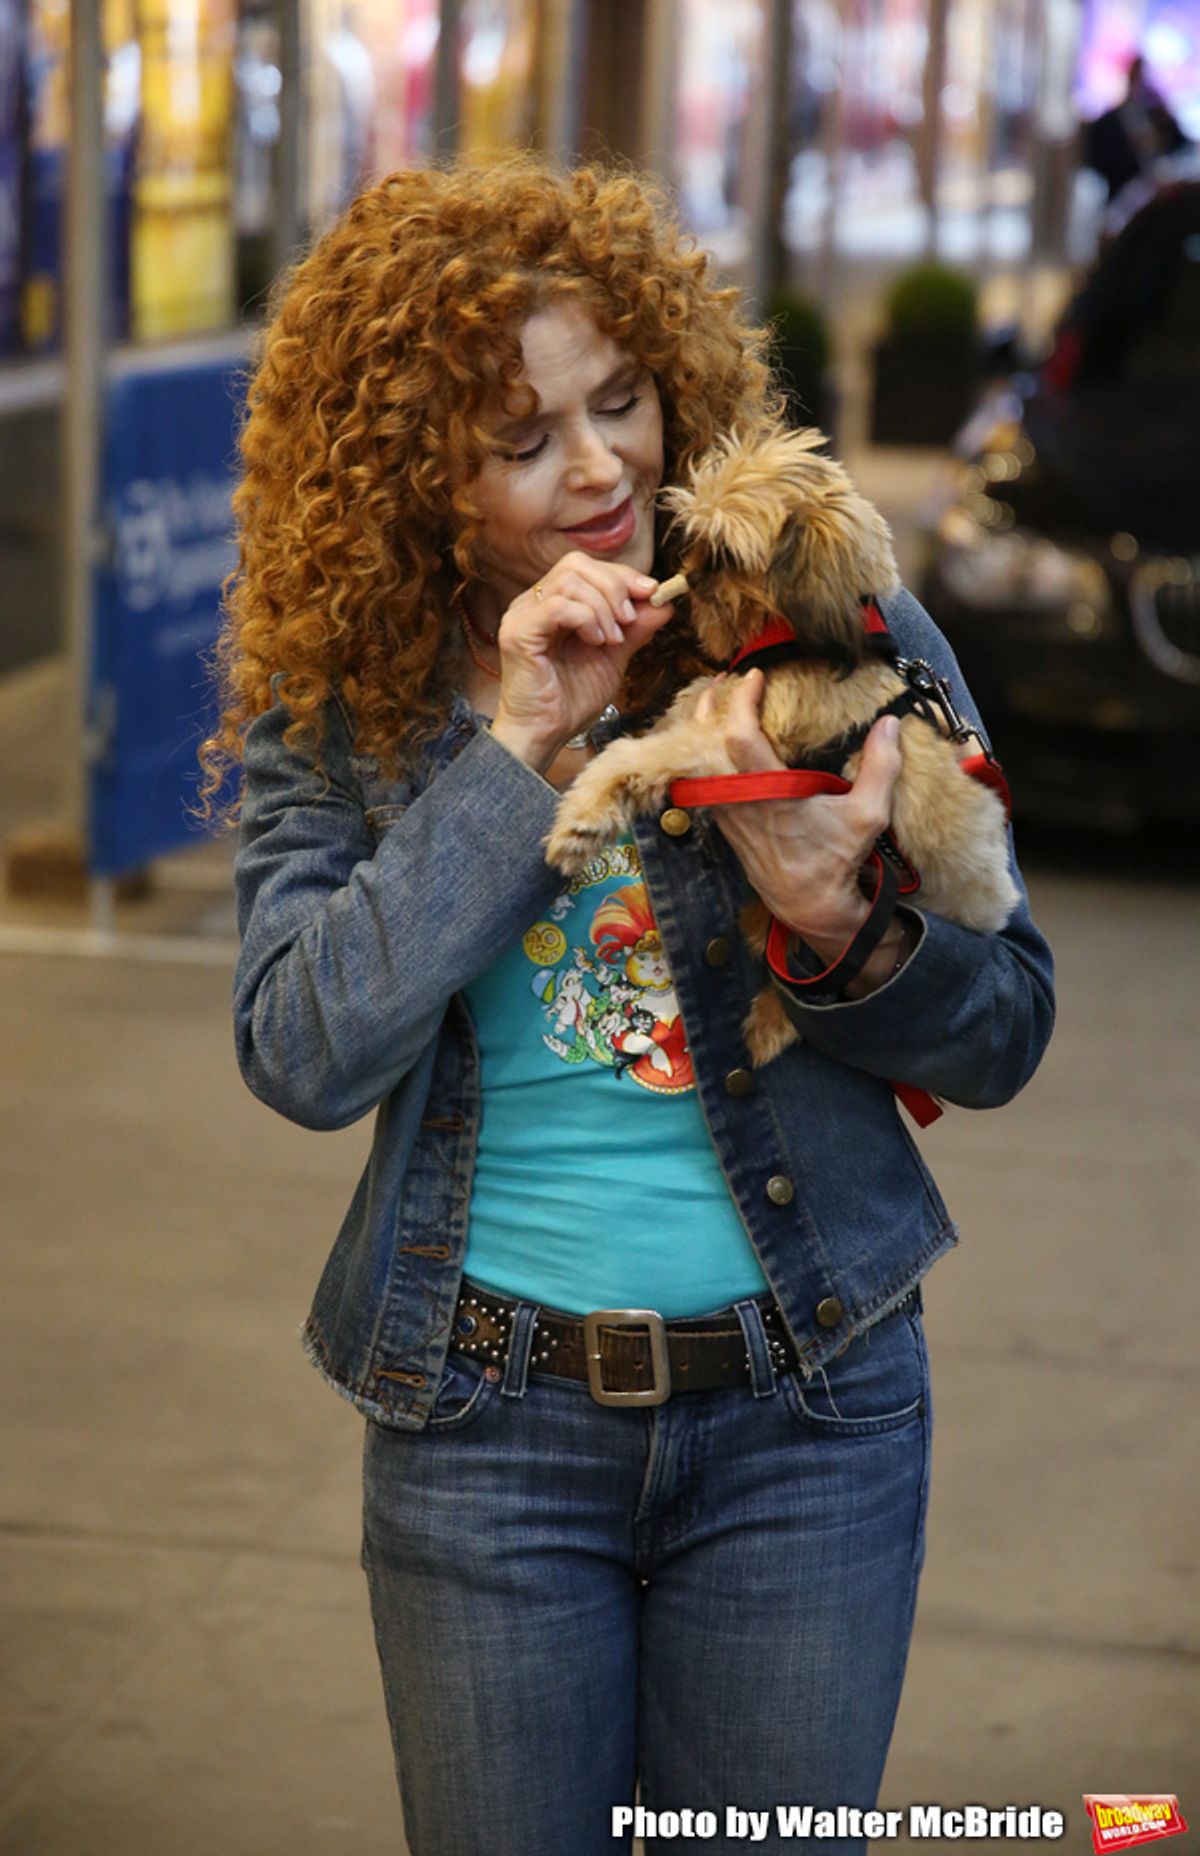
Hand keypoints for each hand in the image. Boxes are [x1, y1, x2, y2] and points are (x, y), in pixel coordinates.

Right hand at [489, 554, 674, 769]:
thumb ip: (635, 629)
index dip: (622, 575)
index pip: (587, 567)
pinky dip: (585, 619)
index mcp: (552, 603)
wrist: (546, 735)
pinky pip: (557, 606)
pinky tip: (595, 643)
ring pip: (568, 581)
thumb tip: (664, 602)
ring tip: (611, 640)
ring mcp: (522, 615)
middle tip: (628, 621)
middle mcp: (532, 603)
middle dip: (614, 587)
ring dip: (601, 607)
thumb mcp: (613, 658)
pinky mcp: (518, 633)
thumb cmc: (571, 700)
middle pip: (576, 565)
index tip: (651, 593)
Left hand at [697, 669, 909, 988]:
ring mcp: (725, 814)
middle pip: (704, 743)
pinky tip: (719, 744)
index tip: (754, 676)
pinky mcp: (724, 825)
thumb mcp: (868, 815)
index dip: (741, 701)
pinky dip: (706, 756)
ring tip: (716, 704)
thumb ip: (881, 767)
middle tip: (721, 679)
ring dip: (704, 730)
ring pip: (699, 763)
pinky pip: (703, 781)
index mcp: (768, 793)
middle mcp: (738, 801)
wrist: (808, 906)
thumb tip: (890, 724)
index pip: (739, 736)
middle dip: (708, 706)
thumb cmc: (836, 861)